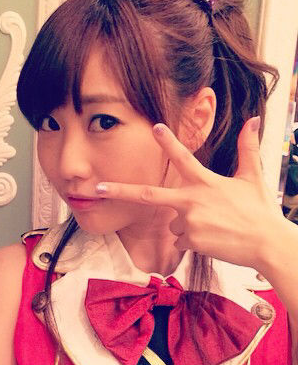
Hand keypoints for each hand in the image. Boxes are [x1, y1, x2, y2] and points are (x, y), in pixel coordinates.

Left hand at [95, 118, 283, 269]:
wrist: (267, 244)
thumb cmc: (259, 210)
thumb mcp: (252, 177)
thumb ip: (247, 148)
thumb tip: (254, 120)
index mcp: (205, 182)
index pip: (183, 157)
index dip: (168, 141)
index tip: (154, 127)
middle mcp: (192, 201)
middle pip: (147, 195)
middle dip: (120, 191)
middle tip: (97, 189)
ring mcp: (189, 222)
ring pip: (173, 223)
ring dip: (186, 224)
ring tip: (214, 226)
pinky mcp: (190, 241)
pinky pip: (181, 240)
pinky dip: (193, 240)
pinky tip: (213, 239)